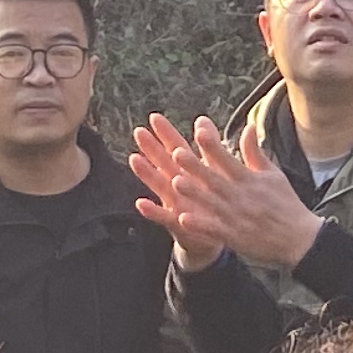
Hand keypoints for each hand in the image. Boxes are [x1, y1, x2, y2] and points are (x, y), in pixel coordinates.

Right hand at [127, 115, 226, 267]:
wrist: (219, 235)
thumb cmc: (217, 200)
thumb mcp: (218, 170)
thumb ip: (212, 146)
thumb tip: (203, 120)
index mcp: (191, 171)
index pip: (177, 147)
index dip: (166, 133)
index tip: (154, 117)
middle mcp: (179, 185)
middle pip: (164, 163)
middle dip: (151, 148)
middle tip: (138, 131)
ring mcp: (176, 203)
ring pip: (159, 186)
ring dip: (146, 174)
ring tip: (134, 159)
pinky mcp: (177, 224)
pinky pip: (163, 217)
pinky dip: (152, 211)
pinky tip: (140, 203)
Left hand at [134, 114, 320, 271]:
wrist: (300, 240)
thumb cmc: (286, 204)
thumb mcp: (273, 174)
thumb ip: (255, 152)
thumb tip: (248, 126)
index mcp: (250, 180)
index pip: (228, 159)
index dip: (213, 146)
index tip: (199, 131)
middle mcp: (241, 196)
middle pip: (215, 179)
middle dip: (196, 166)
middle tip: (177, 152)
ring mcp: (236, 218)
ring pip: (210, 203)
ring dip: (194, 193)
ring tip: (175, 182)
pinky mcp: (234, 237)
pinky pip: (213, 231)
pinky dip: (199, 225)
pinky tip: (183, 219)